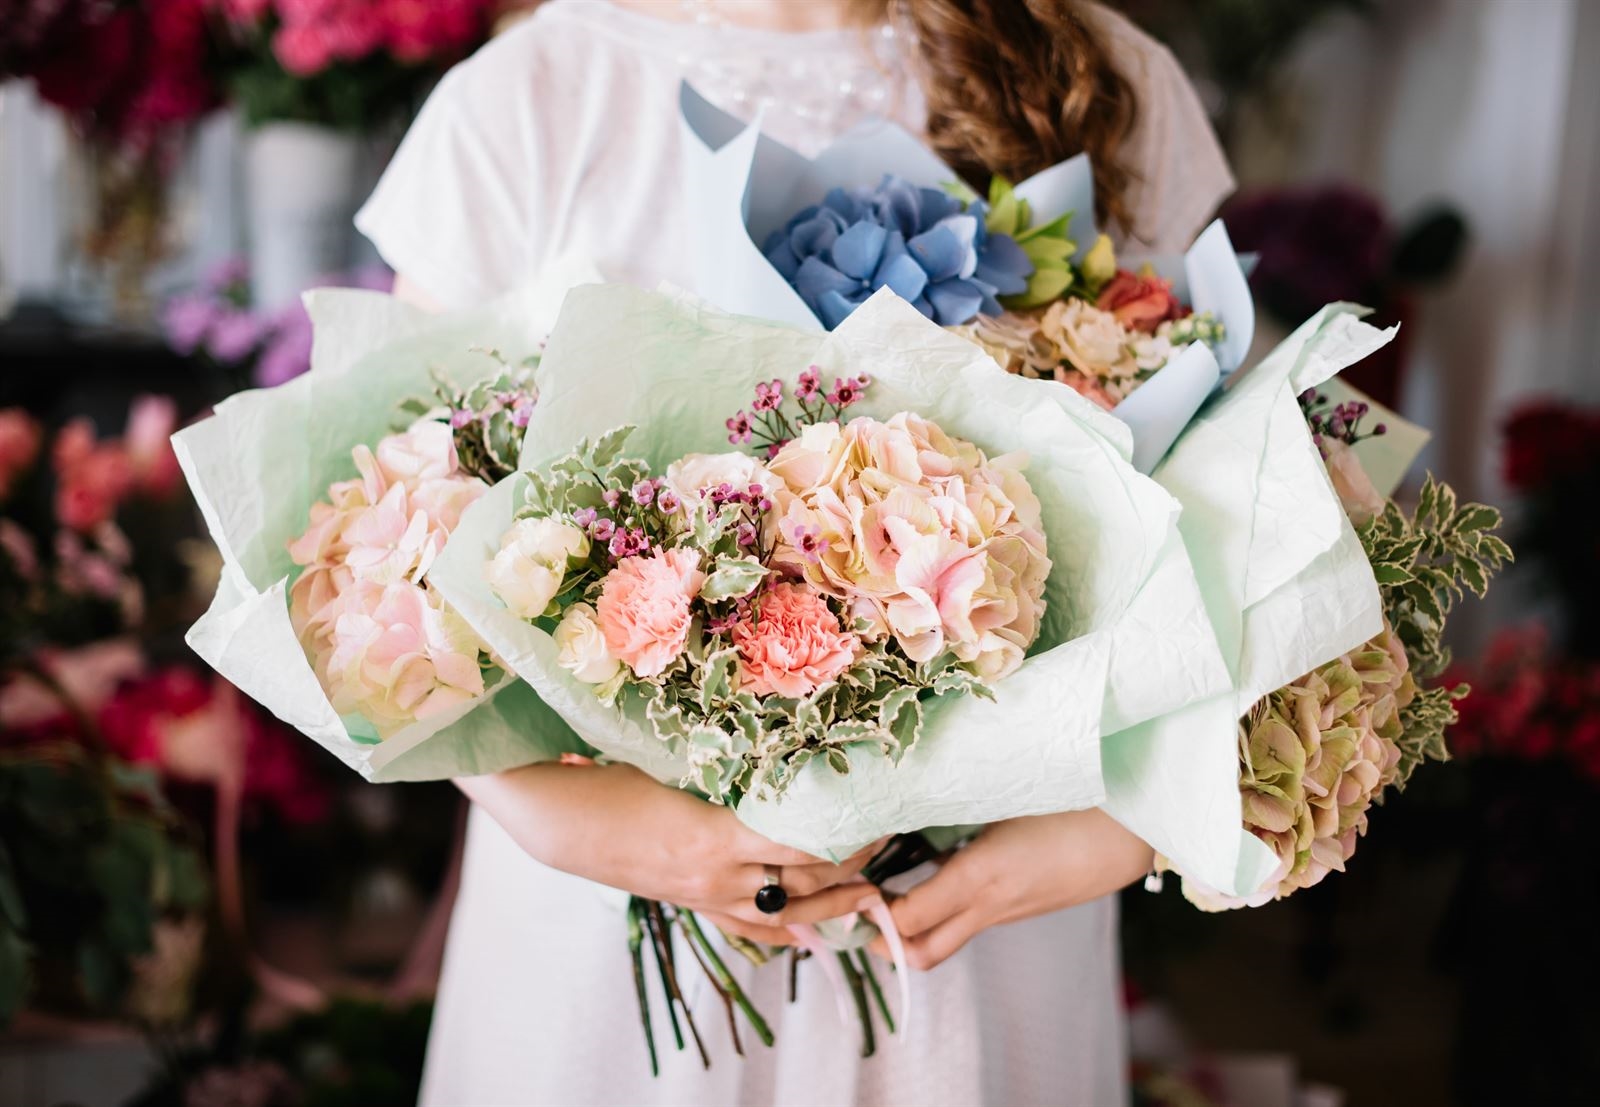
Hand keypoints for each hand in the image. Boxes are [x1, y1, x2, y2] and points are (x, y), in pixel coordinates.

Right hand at [458, 762, 881, 927]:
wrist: (557, 817)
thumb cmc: (610, 774)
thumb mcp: (676, 764)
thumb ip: (732, 767)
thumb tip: (787, 753)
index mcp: (717, 834)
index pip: (805, 844)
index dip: (850, 833)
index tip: (884, 810)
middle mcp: (718, 875)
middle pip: (805, 879)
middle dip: (855, 867)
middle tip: (894, 842)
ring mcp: (704, 896)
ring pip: (784, 911)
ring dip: (831, 905)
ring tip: (872, 897)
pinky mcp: (691, 903)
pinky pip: (748, 927)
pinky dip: (785, 930)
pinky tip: (811, 934)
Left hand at [869, 809, 1153, 970]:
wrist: (1136, 831)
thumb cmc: (1072, 800)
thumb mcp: (1006, 796)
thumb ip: (957, 798)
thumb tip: (906, 793)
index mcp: (981, 876)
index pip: (908, 920)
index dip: (871, 915)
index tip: (845, 888)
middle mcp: (991, 904)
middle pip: (923, 952)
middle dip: (882, 943)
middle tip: (854, 907)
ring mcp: (1009, 911)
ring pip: (946, 937)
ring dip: (911, 925)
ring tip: (881, 887)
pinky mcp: (1023, 906)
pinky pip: (970, 917)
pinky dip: (942, 907)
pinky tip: (932, 869)